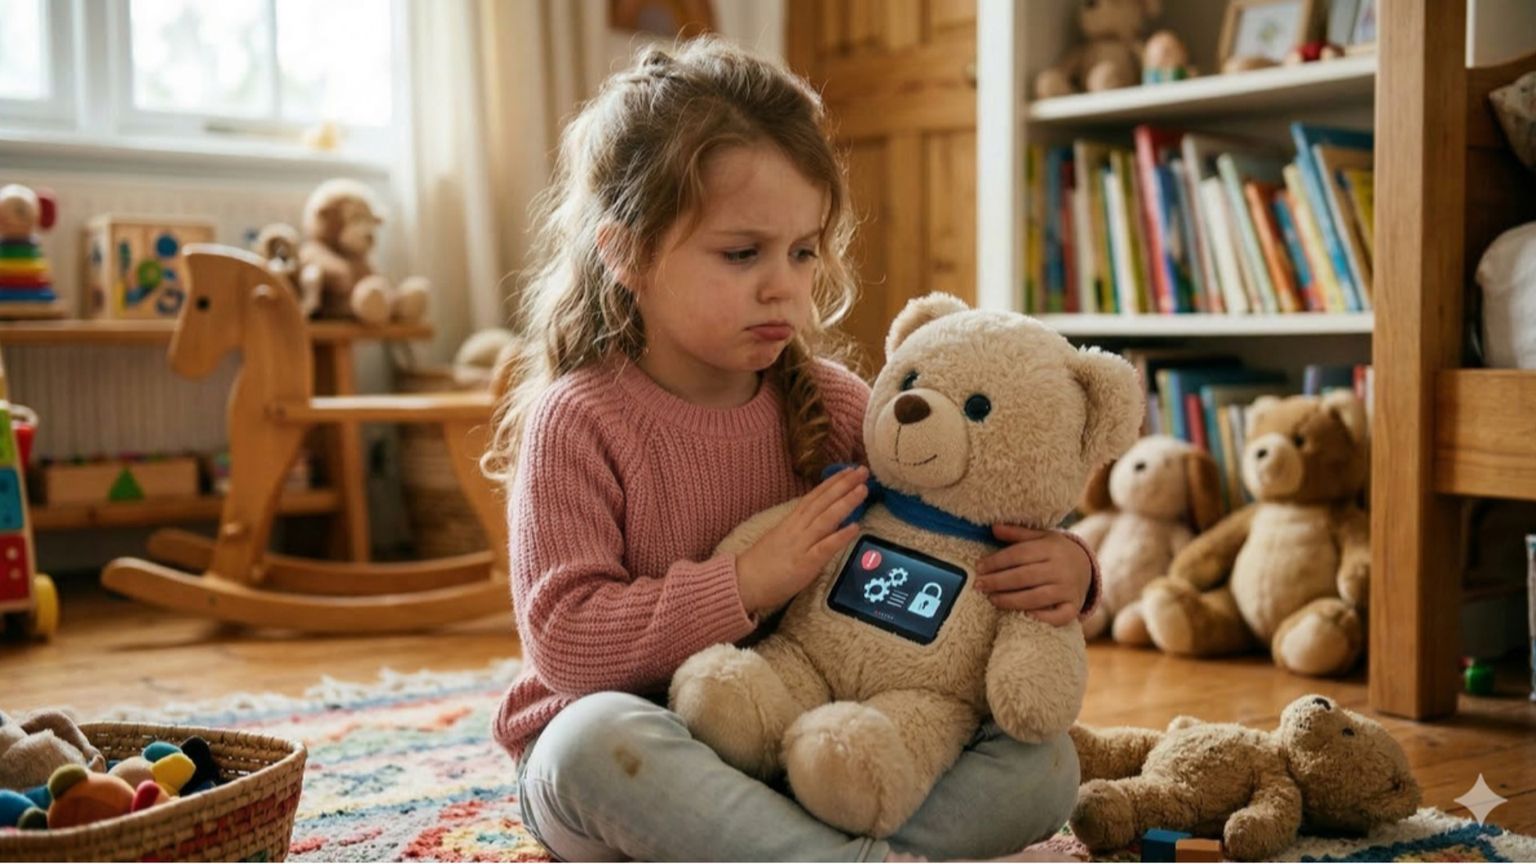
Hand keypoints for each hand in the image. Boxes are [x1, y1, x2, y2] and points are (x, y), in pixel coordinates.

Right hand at [735, 466, 866, 614]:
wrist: (742, 583)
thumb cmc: (761, 564)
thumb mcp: (780, 538)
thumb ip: (799, 529)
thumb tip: (820, 520)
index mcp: (790, 522)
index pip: (814, 497)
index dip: (832, 482)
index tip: (848, 470)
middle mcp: (796, 529)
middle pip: (822, 502)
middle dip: (843, 485)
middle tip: (862, 470)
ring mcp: (801, 545)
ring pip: (825, 519)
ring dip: (845, 503)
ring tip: (863, 489)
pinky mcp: (804, 564)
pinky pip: (824, 548)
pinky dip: (839, 536)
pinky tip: (855, 527)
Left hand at [975, 525, 1091, 625]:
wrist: (1086, 566)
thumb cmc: (1055, 551)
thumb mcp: (1040, 537)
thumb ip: (1017, 534)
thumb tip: (994, 527)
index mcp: (1051, 548)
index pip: (1019, 555)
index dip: (996, 561)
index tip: (978, 567)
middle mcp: (1060, 569)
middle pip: (1024, 577)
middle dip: (998, 582)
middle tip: (979, 585)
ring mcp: (1068, 589)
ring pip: (1037, 598)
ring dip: (1011, 600)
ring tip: (992, 599)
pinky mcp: (1074, 606)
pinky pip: (1060, 615)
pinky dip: (1044, 617)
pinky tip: (1025, 615)